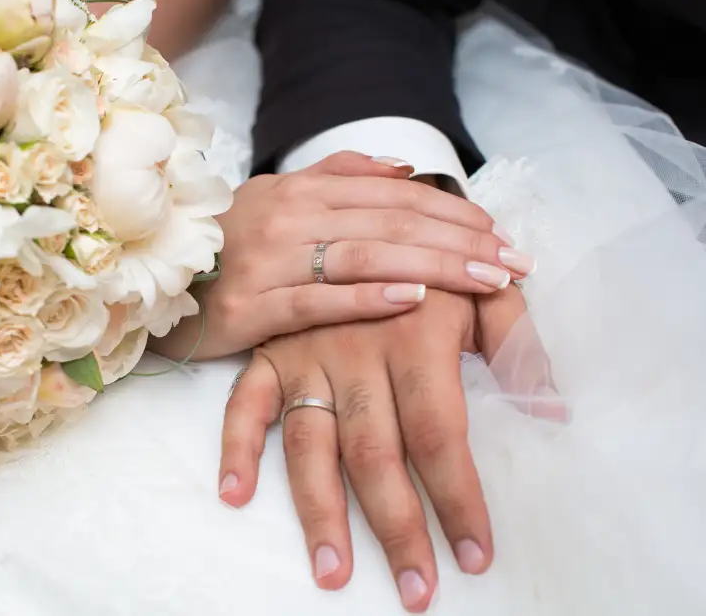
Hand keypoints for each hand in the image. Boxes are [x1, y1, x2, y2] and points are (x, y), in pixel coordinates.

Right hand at [152, 151, 534, 360]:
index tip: (502, 233)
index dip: (452, 212)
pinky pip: (317, 300)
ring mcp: (267, 259)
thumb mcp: (278, 197)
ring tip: (486, 280)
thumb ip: (339, 176)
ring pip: (364, 256)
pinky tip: (412, 299)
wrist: (153, 281)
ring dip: (433, 266)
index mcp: (300, 189)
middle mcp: (288, 216)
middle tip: (515, 262)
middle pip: (390, 223)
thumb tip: (404, 169)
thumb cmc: (228, 244)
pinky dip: (367, 297)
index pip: (393, 196)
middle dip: (460, 241)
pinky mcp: (250, 306)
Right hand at [219, 286, 557, 611]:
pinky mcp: (269, 352)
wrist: (363, 209)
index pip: (441, 433)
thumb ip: (519, 343)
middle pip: (375, 453)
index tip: (477, 554)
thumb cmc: (434, 259)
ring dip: (318, 510)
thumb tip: (553, 410)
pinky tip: (234, 493)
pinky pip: (244, 403)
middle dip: (397, 527)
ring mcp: (305, 355)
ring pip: (309, 443)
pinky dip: (235, 445)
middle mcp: (356, 352)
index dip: (459, 498)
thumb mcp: (483, 290)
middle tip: (415, 591)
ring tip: (332, 571)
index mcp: (415, 336)